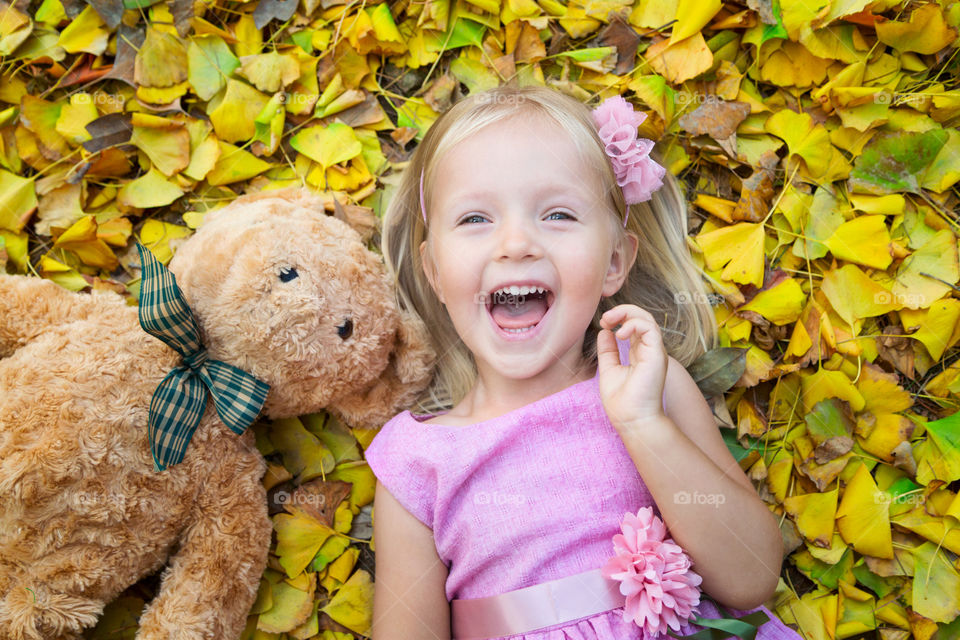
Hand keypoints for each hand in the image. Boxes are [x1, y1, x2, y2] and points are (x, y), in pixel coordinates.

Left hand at [597, 304, 667, 431]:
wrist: (631, 420)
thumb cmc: (622, 402)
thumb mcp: (609, 369)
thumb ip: (608, 351)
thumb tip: (605, 332)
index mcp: (640, 353)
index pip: (635, 326)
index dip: (620, 318)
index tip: (604, 323)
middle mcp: (650, 351)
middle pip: (642, 318)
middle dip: (623, 311)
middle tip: (605, 318)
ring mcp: (655, 352)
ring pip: (648, 319)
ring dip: (627, 314)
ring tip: (609, 321)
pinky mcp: (657, 355)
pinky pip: (650, 329)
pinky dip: (634, 324)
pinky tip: (620, 334)